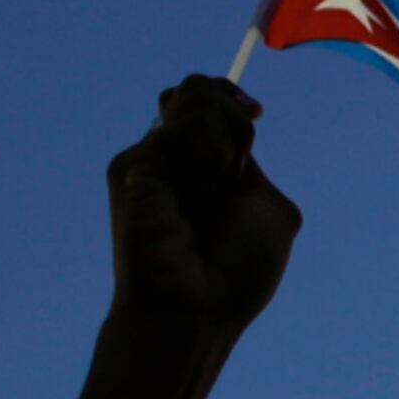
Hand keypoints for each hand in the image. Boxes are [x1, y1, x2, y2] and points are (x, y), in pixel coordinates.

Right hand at [107, 76, 299, 349]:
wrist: (197, 309)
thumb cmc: (237, 271)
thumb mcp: (268, 208)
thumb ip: (249, 162)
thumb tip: (235, 121)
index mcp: (203, 168)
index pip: (205, 101)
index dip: (229, 96)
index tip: (256, 111)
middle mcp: (170, 160)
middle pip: (196, 89)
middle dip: (230, 116)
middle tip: (232, 171)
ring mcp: (148, 160)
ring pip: (190, 98)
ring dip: (221, 143)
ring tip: (210, 195)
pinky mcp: (130, 167)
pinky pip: (179, 130)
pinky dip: (204, 159)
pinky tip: (195, 199)